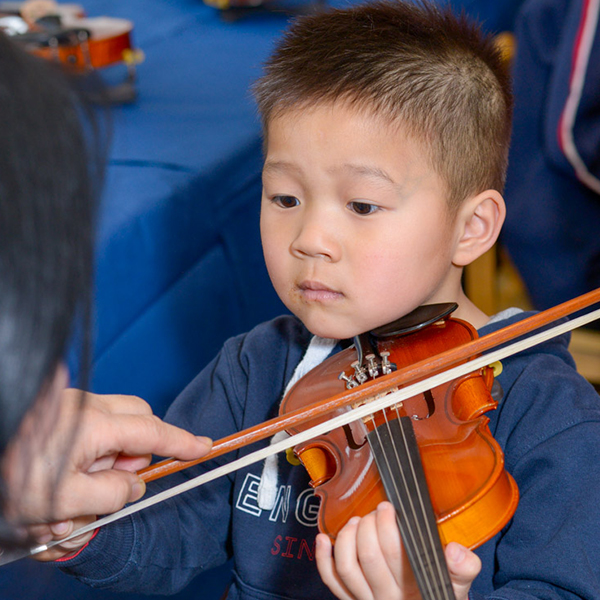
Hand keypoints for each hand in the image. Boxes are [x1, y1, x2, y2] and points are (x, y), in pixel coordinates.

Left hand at [2, 387, 211, 558]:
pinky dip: (89, 451)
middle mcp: (85, 406)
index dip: (182, 442)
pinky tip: (62, 478)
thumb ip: (110, 494)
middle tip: (115, 481)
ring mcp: (71, 404)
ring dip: (108, 456)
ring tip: (74, 489)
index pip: (152, 431)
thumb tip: (133, 484)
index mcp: (92, 425)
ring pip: (114, 424)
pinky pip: (92, 426)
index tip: (205, 447)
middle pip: (138, 417)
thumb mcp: (63, 501)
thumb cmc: (8, 480)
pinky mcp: (58, 410)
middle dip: (137, 450)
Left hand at [315, 502, 480, 599]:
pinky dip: (323, 558)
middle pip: (368, 557)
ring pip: (346, 568)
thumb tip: (456, 551)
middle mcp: (386, 597)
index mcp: (413, 588)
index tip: (390, 507)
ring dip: (347, 538)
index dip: (387, 525)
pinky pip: (332, 582)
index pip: (394, 553)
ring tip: (357, 521)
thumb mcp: (457, 585)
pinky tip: (324, 538)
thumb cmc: (438, 595)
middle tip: (377, 511)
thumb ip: (463, 568)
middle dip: (369, 526)